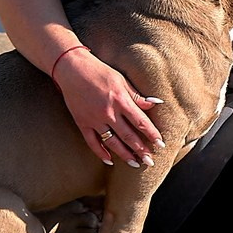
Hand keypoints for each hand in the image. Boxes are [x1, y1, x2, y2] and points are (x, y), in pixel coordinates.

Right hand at [52, 47, 162, 165]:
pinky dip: (101, 153)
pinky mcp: (82, 123)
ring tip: (135, 164)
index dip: (152, 134)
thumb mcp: (121, 80)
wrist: (72, 69)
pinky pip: (92, 142)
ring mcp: (94, 119)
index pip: (141, 122)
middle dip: (141, 150)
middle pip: (128, 136)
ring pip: (112, 143)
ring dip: (125, 155)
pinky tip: (110, 161)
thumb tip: (156, 103)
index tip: (161, 144)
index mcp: (121, 100)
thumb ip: (137, 96)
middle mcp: (108, 112)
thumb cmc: (99, 72)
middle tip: (151, 162)